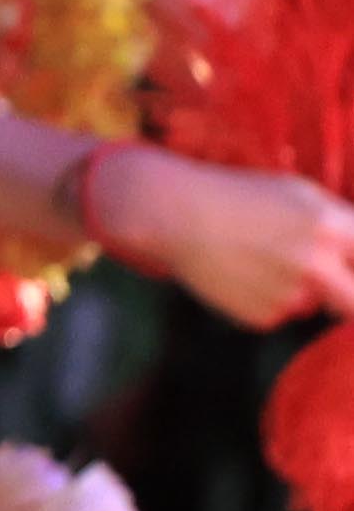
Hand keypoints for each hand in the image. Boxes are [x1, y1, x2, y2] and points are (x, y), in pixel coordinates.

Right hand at [103, 148, 353, 330]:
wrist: (174, 214)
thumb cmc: (238, 196)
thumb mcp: (299, 192)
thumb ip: (339, 220)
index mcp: (330, 225)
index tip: (348, 264)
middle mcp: (316, 264)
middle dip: (346, 295)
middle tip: (332, 289)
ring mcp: (289, 294)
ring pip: (313, 304)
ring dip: (299, 290)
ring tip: (260, 260)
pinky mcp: (262, 317)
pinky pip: (279, 313)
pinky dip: (266, 299)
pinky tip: (239, 273)